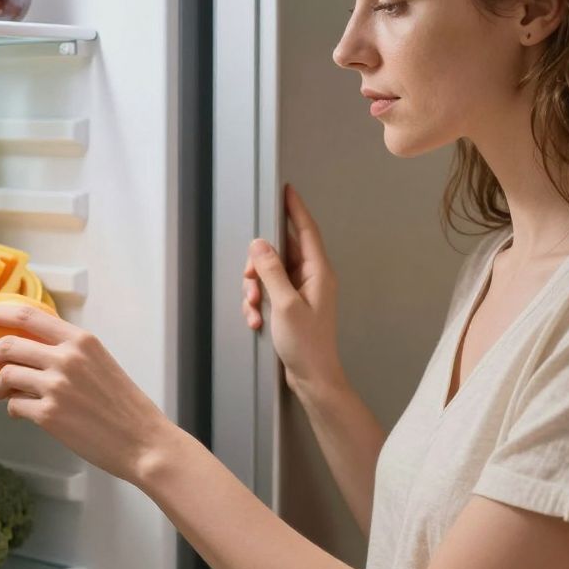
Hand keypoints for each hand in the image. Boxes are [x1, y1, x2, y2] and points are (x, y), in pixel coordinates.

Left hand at [0, 304, 174, 483]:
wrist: (142, 441)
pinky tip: (21, 413)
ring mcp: (57, 386)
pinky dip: (13, 409)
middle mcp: (67, 358)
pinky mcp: (50, 415)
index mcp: (81, 340)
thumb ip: (69, 353)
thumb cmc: (125, 407)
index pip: (28, 315)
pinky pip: (15, 406)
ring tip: (2, 393)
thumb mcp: (100, 363)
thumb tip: (32, 352)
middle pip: (8, 345)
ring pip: (7, 376)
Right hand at [243, 184, 342, 392]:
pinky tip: (256, 321)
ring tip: (253, 309)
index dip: (296, 209)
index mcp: (318, 272)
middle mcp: (312, 278)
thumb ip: (271, 270)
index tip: (286, 190)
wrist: (313, 378)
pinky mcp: (292, 307)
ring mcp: (302, 292)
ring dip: (256, 288)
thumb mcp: (284, 304)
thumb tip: (260, 243)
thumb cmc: (306, 344)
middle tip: (249, 282)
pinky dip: (259, 303)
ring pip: (271, 274)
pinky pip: (270, 292)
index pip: (306, 231)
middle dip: (259, 265)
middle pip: (281, 253)